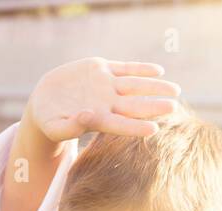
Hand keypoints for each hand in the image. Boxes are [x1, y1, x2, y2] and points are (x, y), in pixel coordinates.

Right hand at [25, 57, 180, 143]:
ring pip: (135, 86)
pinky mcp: (102, 69)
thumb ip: (70, 126)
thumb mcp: (54, 126)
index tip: (153, 129)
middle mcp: (106, 103)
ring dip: (154, 87)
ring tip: (175, 90)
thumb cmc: (49, 120)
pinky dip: (141, 69)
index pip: (120, 125)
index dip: (135, 127)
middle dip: (153, 106)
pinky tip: (158, 70)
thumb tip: (86, 117)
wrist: (46, 101)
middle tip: (174, 107)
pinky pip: (126, 68)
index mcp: (96, 120)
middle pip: (134, 106)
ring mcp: (105, 85)